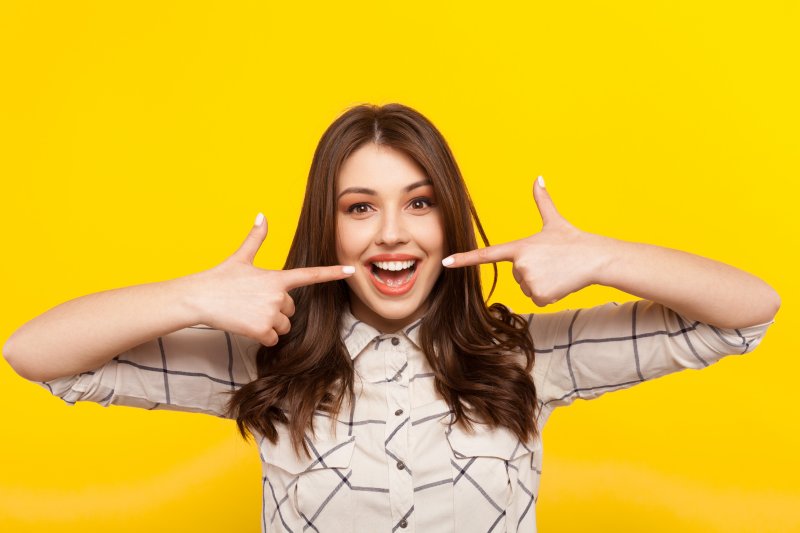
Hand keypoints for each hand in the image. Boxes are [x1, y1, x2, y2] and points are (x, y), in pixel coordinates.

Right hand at [187, 214, 353, 345]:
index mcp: (277, 277)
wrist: (199, 298)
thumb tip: (261, 215)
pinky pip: (272, 339)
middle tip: (253, 303)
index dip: (332, 272)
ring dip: (270, 325)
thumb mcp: (240, 257)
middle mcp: (278, 295)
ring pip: (283, 326)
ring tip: (249, 313)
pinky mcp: (261, 330)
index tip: (350, 270)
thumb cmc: (219, 278)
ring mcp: (271, 313)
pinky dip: (261, 336)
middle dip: (276, 310)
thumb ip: (256, 238)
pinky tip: (246, 325)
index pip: (310, 274)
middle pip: (291, 310)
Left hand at [442, 178, 611, 306]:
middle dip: (533, 272)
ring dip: (541, 284)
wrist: (595, 258)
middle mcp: (520, 264)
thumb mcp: (554, 221)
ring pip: (527, 288)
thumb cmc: (574, 240)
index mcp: (519, 247)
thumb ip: (543, 201)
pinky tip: (560, 283)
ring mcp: (528, 280)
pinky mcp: (539, 295)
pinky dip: (549, 294)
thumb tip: (539, 177)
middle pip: (516, 275)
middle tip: (551, 263)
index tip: (446, 261)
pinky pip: (537, 299)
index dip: (464, 258)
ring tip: (557, 272)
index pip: (486, 254)